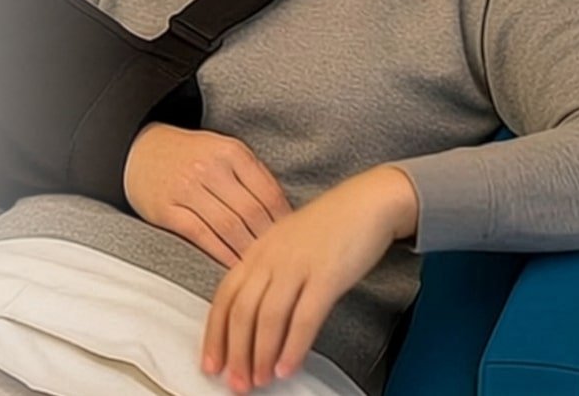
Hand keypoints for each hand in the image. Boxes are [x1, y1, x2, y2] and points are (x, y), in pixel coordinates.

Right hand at [124, 123, 292, 266]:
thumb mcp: (224, 151)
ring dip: (248, 251)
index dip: (284, 221)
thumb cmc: (191, 156)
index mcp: (231, 152)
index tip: (294, 240)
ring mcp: (187, 188)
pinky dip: (221, 254)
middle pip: (251, 212)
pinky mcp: (167, 209)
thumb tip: (284, 212)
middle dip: (269, 241)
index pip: (268, 192)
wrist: (141, 150)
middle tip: (281, 261)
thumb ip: (252, 175)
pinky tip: (234, 266)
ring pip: (229, 226)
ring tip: (261, 268)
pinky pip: (201, 236)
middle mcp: (210, 167)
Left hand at [201, 165, 418, 392]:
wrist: (367, 202)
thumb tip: (254, 318)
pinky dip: (293, 347)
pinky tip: (287, 367)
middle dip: (235, 352)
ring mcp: (298, 264)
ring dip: (260, 355)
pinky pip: (304, 317)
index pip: (225, 295)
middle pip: (241, 310)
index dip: (215, 333)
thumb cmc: (330, 226)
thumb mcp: (287, 242)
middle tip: (235, 384)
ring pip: (267, 317)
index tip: (211, 363)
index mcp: (258, 250)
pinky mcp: (327, 275)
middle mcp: (271, 257)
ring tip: (259, 382)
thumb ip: (268, 271)